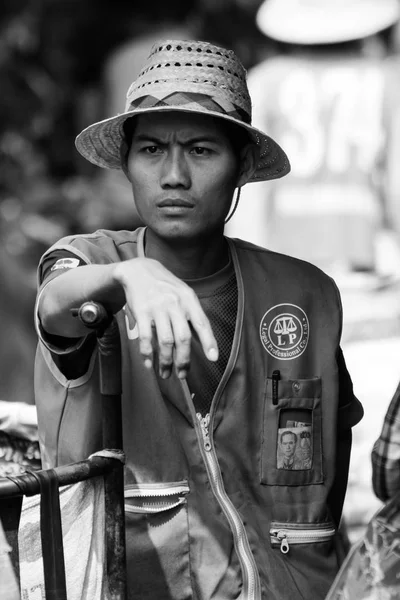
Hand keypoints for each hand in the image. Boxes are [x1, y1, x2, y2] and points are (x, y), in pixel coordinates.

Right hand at [113, 258, 217, 378]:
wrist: (138, 271)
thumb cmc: (166, 287)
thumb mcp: (183, 294)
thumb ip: (193, 315)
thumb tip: (205, 342)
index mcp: (189, 299)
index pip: (202, 323)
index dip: (209, 342)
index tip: (213, 358)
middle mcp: (174, 303)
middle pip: (183, 337)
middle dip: (183, 360)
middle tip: (182, 375)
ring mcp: (157, 308)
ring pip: (165, 341)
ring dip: (166, 362)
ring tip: (166, 374)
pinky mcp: (141, 312)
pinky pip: (145, 338)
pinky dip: (148, 354)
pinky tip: (149, 364)